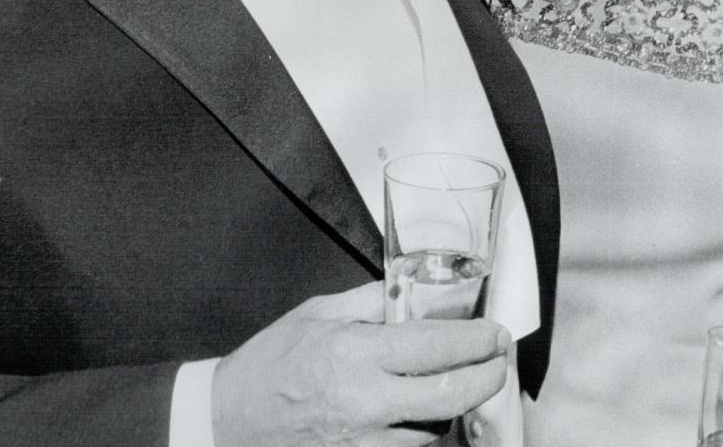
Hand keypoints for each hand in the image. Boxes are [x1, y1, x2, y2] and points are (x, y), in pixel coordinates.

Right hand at [213, 282, 509, 446]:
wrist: (223, 423)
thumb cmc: (267, 366)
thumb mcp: (318, 315)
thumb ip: (372, 302)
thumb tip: (414, 291)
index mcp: (354, 356)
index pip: (438, 347)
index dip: (478, 339)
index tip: (495, 333)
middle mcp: (363, 404)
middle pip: (452, 395)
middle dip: (489, 376)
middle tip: (499, 361)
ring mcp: (361, 444)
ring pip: (436, 430)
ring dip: (456, 406)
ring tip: (459, 384)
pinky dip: (425, 432)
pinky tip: (424, 415)